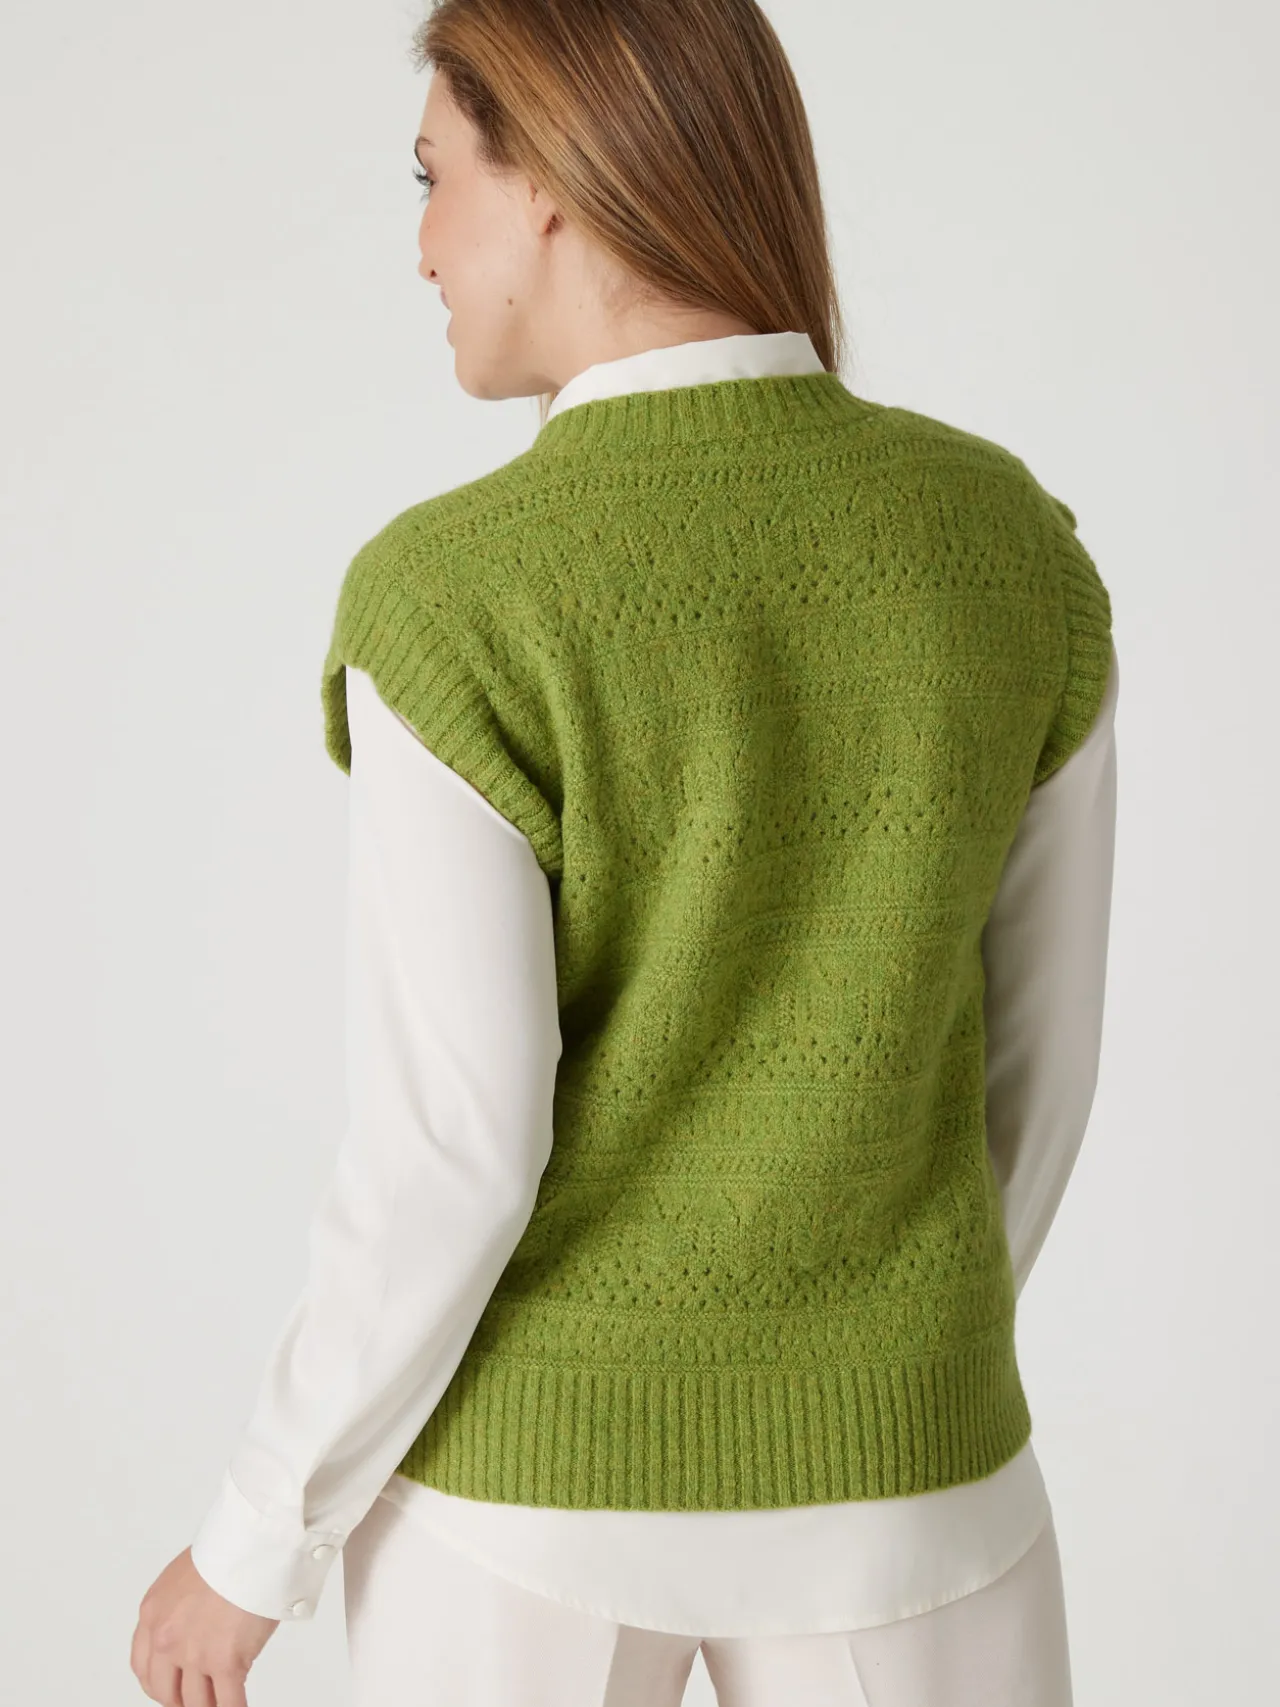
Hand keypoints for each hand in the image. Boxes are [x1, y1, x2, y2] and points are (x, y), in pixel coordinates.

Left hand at [131, 1546, 279, 1705]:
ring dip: (209, 1705)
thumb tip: (197, 1627)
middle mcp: (166, 1638)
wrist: (252, 1543)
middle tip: (197, 1700)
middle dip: (182, 1700)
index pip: (144, 1667)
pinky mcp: (225, 1662)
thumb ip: (181, 1607)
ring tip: (220, 1702)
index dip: (159, 1685)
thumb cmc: (230, 1547)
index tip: (171, 1691)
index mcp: (153, 1614)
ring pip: (197, 1702)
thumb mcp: (186, 1575)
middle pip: (166, 1691)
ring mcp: (194, 1654)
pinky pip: (228, 1702)